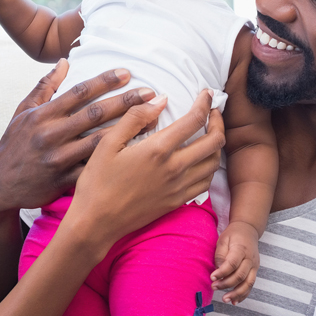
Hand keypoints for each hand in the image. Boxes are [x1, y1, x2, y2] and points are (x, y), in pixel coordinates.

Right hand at [0, 60, 159, 215]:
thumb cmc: (14, 145)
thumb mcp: (22, 112)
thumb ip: (44, 87)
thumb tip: (64, 62)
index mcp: (43, 115)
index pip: (79, 92)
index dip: (105, 81)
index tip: (127, 72)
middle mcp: (52, 134)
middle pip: (95, 114)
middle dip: (126, 102)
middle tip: (151, 93)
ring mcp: (59, 158)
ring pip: (100, 141)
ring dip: (129, 130)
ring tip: (152, 120)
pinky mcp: (65, 180)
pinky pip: (95, 169)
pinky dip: (116, 161)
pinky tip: (138, 154)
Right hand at [63, 89, 224, 258]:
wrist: (96, 222)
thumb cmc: (97, 181)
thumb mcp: (108, 143)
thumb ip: (135, 118)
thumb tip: (161, 100)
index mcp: (158, 149)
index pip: (195, 120)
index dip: (205, 103)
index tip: (207, 94)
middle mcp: (175, 168)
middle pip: (214, 141)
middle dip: (218, 122)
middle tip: (212, 112)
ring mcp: (178, 187)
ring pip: (214, 163)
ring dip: (216, 145)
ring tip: (208, 133)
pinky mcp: (177, 202)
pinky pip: (206, 183)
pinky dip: (209, 167)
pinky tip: (199, 160)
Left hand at [211, 220, 259, 303]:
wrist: (248, 230)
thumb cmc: (233, 235)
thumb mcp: (223, 239)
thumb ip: (220, 255)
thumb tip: (218, 271)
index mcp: (241, 249)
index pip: (232, 263)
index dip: (222, 272)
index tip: (212, 277)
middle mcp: (250, 259)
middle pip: (240, 275)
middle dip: (226, 284)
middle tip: (214, 287)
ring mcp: (255, 266)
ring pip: (248, 283)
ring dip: (236, 294)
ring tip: (225, 299)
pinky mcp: (255, 271)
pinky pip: (251, 285)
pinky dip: (243, 294)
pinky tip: (235, 301)